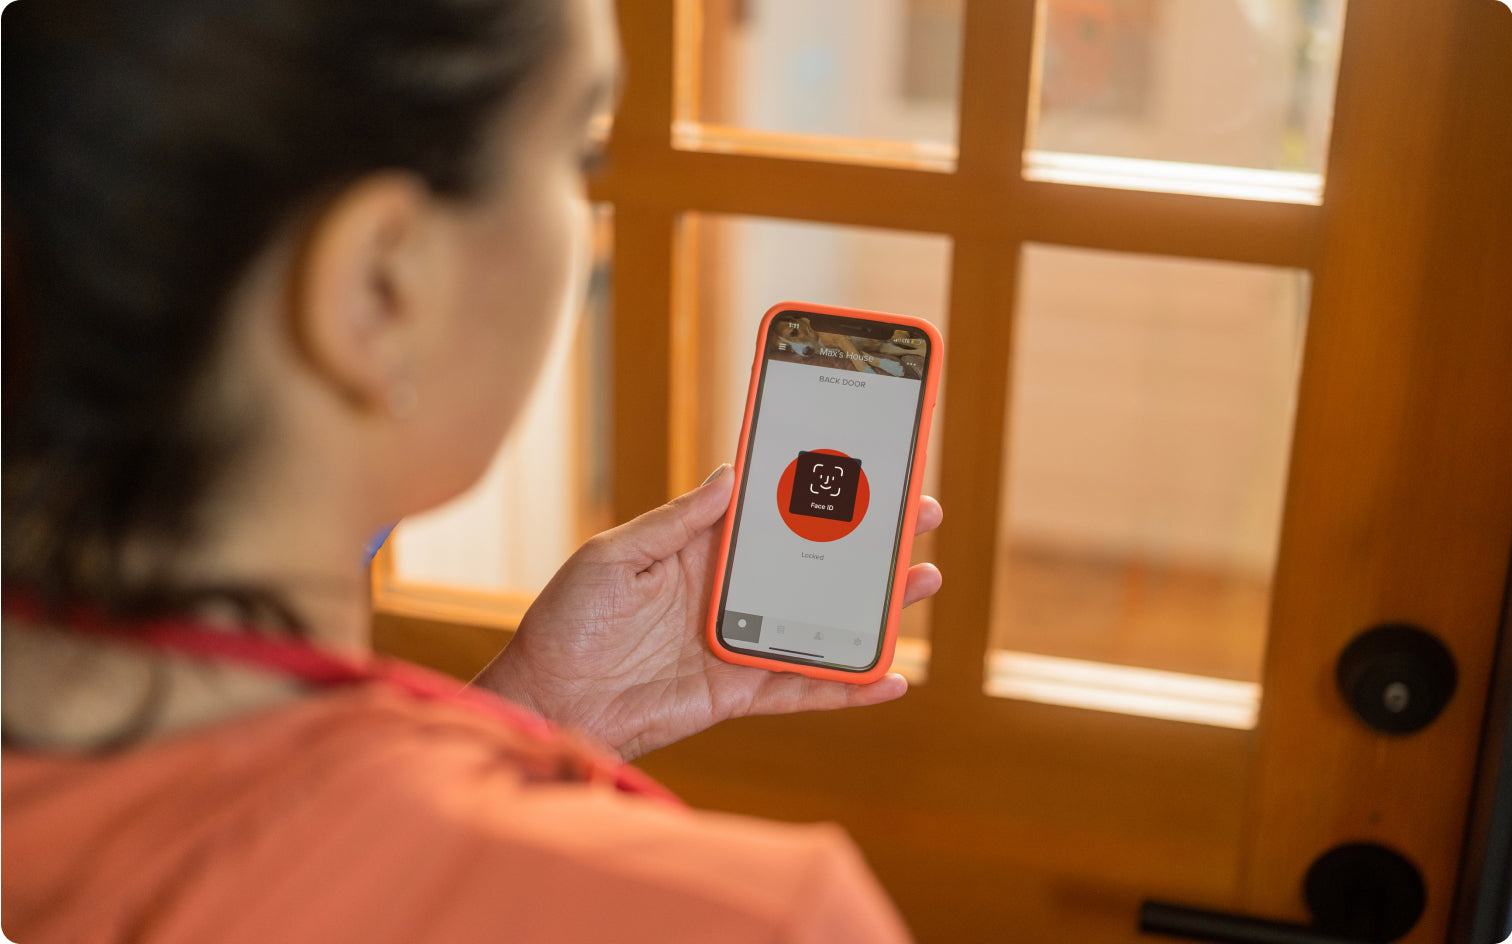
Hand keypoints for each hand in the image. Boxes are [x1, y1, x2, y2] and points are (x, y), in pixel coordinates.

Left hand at [471, 466, 942, 760]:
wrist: (546, 701)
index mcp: (700, 549)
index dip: (817, 490)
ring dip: (874, 606)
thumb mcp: (614, 556)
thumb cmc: (566, 622)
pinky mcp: (737, 692)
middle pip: (814, 563)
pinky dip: (847, 686)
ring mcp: (738, 643)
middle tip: (920, 514)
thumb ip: (676, 521)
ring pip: (822, 621)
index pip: (772, 512)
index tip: (864, 465)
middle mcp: (728, 592)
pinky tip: (890, 676)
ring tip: (924, 581)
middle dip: (868, 540)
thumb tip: (731, 475)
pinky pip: (803, 688)